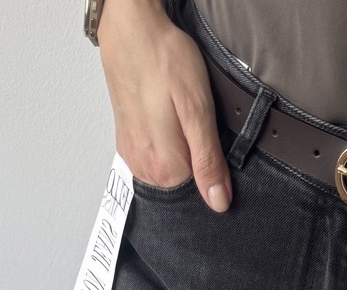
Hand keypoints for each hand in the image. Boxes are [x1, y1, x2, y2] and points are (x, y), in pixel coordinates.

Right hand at [97, 0, 232, 211]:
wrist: (131, 31)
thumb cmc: (164, 60)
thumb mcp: (198, 110)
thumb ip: (208, 160)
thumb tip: (219, 201)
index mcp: (164, 169)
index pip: (202, 189)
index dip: (214, 163)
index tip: (210, 136)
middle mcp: (144, 168)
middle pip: (184, 180)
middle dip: (195, 156)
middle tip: (192, 119)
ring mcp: (133, 155)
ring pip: (170, 167)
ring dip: (179, 146)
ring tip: (177, 114)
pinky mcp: (128, 141)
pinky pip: (154, 154)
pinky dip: (165, 141)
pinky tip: (165, 116)